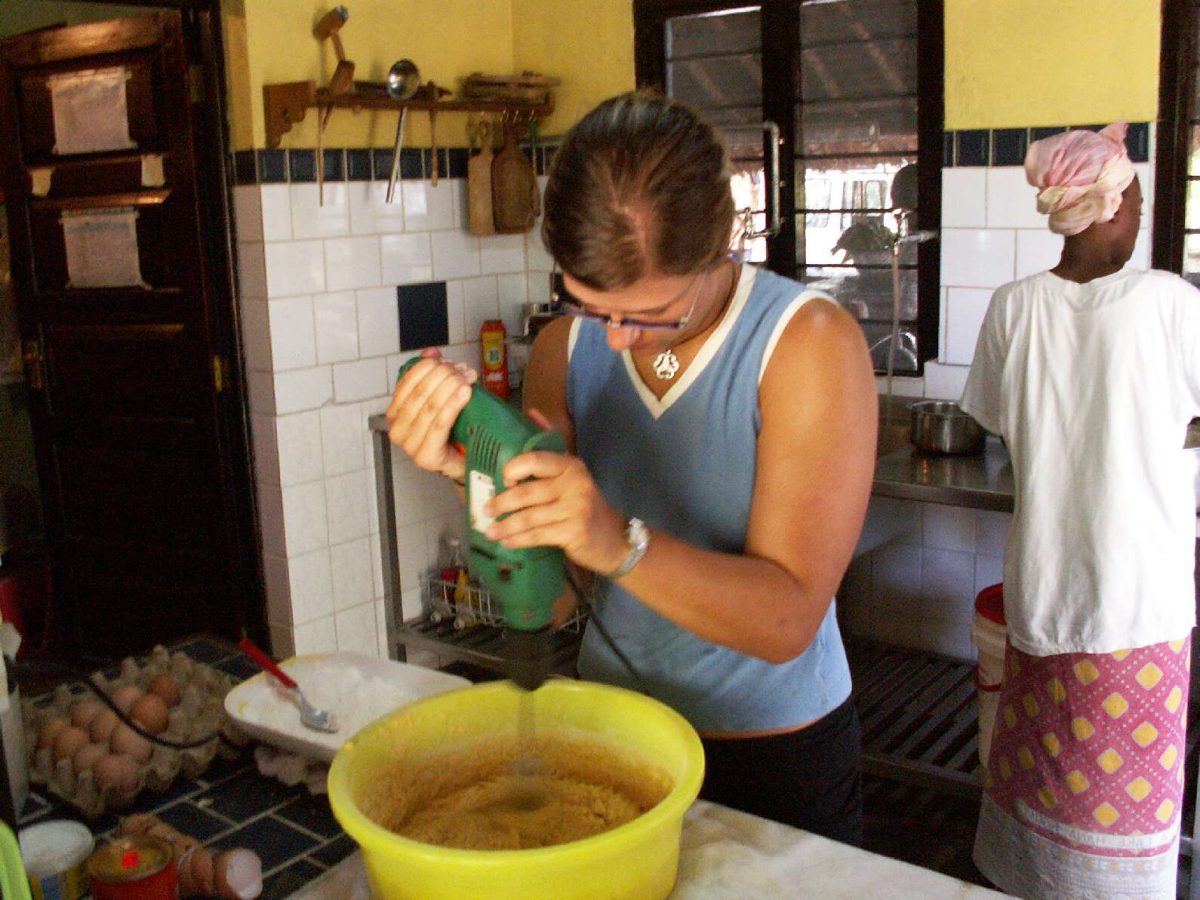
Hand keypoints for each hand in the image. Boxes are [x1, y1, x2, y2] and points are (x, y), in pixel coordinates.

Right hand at [384, 350, 476, 482]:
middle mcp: (397, 429)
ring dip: (451, 387)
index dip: (427, 366)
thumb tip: (431, 352)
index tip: (447, 360)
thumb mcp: (440, 398)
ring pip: (430, 407)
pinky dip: (453, 405)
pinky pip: (440, 424)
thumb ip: (432, 375)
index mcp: (395, 413)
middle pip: (420, 393)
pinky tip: (465, 392)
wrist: (466, 461)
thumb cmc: (452, 430)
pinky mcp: (425, 456)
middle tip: (462, 370)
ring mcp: (409, 445)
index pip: (406, 381)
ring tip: (467, 377)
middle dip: (443, 376)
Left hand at [484, 445, 629, 575]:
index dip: (513, 469)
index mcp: (570, 465)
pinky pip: (538, 536)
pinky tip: (506, 542)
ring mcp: (576, 509)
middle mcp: (575, 484)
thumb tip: (532, 412)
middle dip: (502, 502)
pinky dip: (519, 540)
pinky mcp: (574, 532)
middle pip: (527, 492)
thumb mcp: (572, 471)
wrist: (611, 537)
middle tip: (486, 510)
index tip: (502, 480)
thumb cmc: (583, 502)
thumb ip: (551, 442)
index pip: (535, 460)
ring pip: (529, 517)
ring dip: (505, 526)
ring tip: (490, 531)